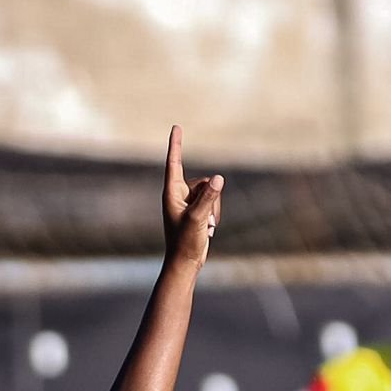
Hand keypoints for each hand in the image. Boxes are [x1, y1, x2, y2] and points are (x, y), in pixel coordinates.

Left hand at [162, 125, 223, 267]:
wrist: (185, 263)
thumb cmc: (185, 242)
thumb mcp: (198, 218)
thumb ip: (208, 197)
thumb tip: (218, 178)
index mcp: (172, 193)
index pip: (174, 163)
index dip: (176, 145)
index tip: (176, 127)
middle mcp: (178, 194)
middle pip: (203, 182)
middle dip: (210, 198)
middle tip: (204, 220)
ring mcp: (188, 202)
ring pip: (210, 191)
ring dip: (213, 208)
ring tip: (206, 227)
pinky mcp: (196, 210)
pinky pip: (212, 201)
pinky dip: (214, 214)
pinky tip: (208, 229)